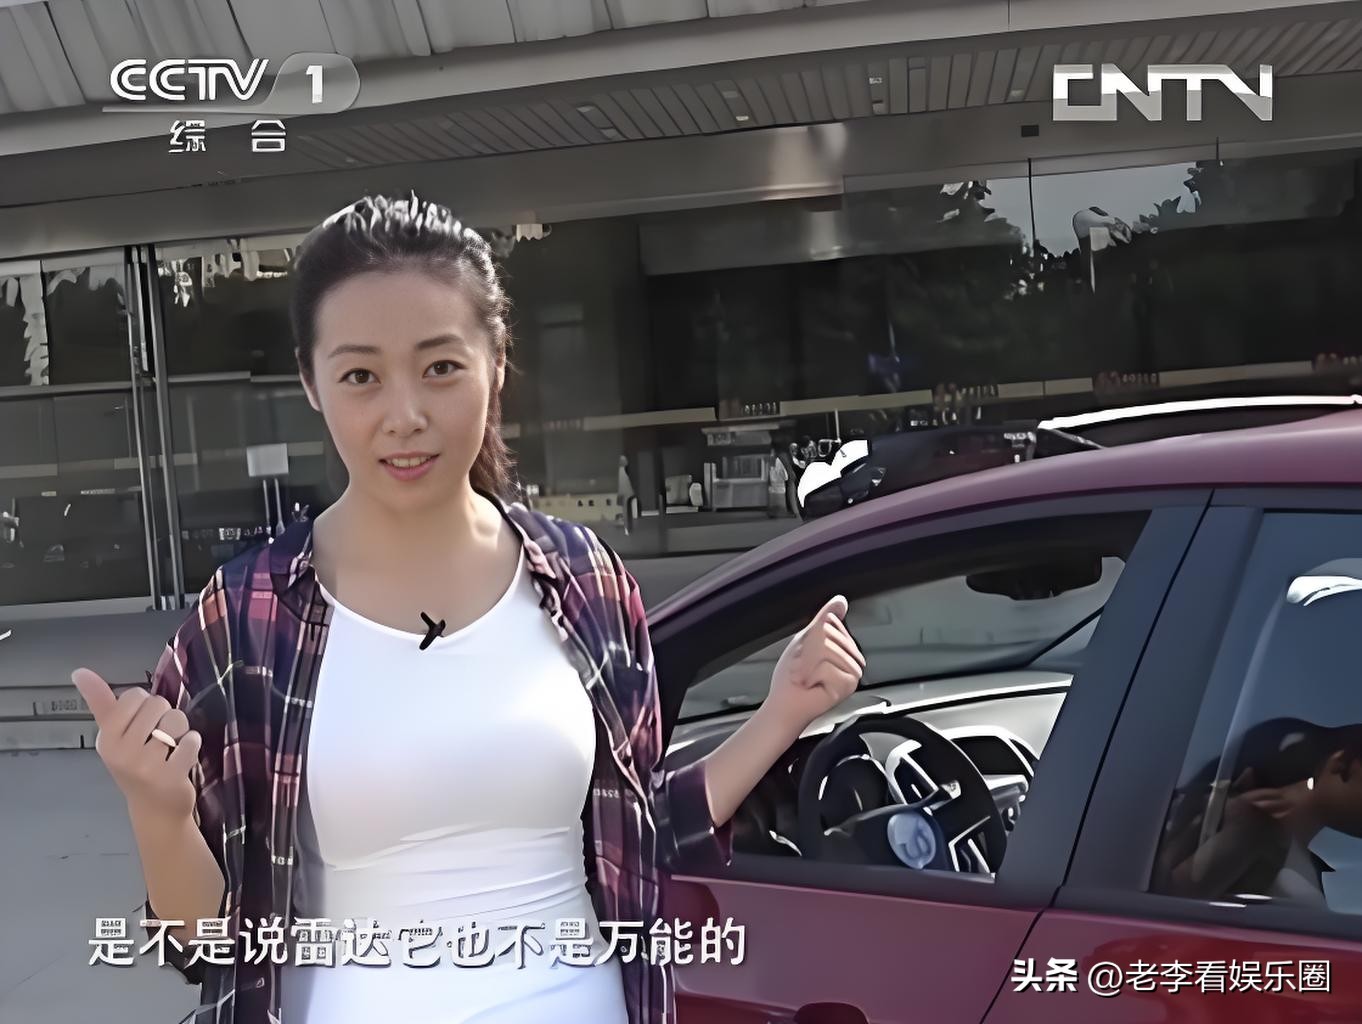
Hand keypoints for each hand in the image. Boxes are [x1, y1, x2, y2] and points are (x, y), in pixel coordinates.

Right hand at [72, 668, 200, 822]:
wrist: (155, 809)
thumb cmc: (136, 765)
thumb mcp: (115, 735)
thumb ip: (101, 702)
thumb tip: (80, 671)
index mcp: (106, 738)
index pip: (134, 695)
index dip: (146, 705)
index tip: (142, 725)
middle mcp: (121, 751)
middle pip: (157, 703)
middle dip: (165, 716)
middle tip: (159, 739)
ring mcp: (145, 765)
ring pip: (175, 719)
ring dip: (182, 729)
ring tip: (172, 747)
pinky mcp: (170, 776)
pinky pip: (191, 740)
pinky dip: (193, 744)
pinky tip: (182, 757)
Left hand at [764, 595, 865, 734]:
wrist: (787, 705)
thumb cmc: (792, 677)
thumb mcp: (806, 640)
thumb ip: (824, 619)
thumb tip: (841, 601)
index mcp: (843, 646)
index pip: (831, 622)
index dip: (810, 636)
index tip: (805, 652)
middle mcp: (852, 658)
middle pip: (828, 634)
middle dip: (807, 650)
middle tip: (803, 668)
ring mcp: (853, 671)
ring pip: (827, 649)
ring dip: (807, 663)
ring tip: (806, 676)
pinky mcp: (849, 683)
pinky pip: (827, 665)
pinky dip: (812, 674)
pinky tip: (813, 685)